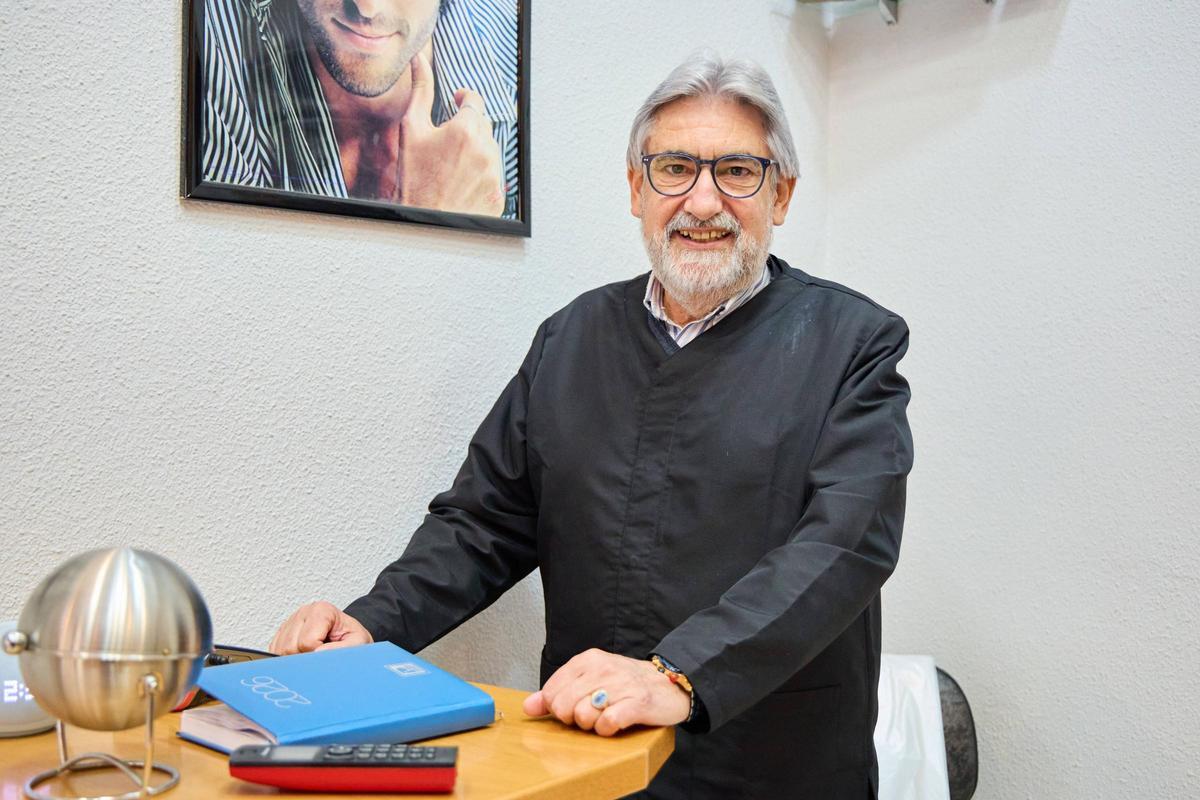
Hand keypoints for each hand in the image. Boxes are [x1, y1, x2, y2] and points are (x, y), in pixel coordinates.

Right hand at [268, 601, 372, 654]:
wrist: (348, 634)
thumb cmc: (352, 638)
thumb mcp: (358, 642)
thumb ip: (342, 648)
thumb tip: (317, 654)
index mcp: (321, 610)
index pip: (307, 642)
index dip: (318, 654)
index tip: (330, 650)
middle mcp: (303, 612)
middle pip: (290, 647)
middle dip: (305, 658)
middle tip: (321, 654)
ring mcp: (290, 621)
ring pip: (279, 651)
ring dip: (295, 659)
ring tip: (313, 653)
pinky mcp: (281, 633)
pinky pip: (274, 652)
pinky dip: (286, 659)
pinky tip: (302, 655)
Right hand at [397, 50, 504, 215]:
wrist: (424, 222)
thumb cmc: (414, 179)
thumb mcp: (412, 130)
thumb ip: (421, 91)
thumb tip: (420, 61)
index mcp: (465, 130)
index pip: (475, 100)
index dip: (464, 99)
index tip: (457, 101)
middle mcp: (485, 150)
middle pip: (483, 125)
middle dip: (468, 126)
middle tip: (448, 139)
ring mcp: (495, 173)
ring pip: (490, 149)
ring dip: (475, 150)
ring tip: (452, 165)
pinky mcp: (499, 193)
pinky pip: (494, 174)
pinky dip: (481, 173)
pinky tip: (462, 181)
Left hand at [522, 649, 690, 736]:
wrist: (669, 683)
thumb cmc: (626, 683)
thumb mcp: (590, 679)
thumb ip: (558, 692)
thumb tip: (529, 706)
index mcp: (587, 660)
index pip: (552, 691)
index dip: (557, 708)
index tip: (572, 708)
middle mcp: (602, 668)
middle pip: (564, 706)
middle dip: (572, 718)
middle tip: (589, 715)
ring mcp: (620, 685)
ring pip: (583, 715)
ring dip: (591, 725)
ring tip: (604, 717)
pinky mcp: (637, 703)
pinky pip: (607, 723)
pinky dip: (607, 730)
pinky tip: (615, 723)